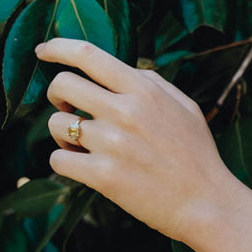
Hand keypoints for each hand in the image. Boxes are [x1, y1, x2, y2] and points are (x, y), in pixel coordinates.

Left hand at [39, 37, 238, 242]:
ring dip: (63, 134)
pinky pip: (58, 160)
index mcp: (145, 91)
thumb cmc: (198, 156)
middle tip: (70, 110)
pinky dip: (65, 163)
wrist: (209, 203)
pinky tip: (85, 168)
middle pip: (62, 85)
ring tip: (84, 147)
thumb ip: (152, 84)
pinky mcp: (103, 176)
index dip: (58, 48)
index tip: (43, 52)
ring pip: (57, 124)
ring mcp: (112, 144)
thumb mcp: (186, 108)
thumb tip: (121, 69)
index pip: (89, 55)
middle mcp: (125, 111)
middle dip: (58, 96)